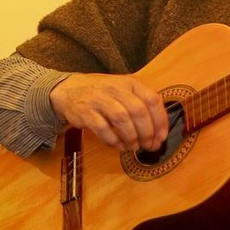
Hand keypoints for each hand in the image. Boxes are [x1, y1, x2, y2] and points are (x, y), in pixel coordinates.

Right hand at [50, 72, 169, 153]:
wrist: (68, 89)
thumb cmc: (102, 93)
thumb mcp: (123, 91)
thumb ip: (141, 106)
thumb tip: (158, 133)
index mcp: (130, 83)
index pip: (152, 100)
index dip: (160, 121)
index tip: (161, 137)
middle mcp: (116, 88)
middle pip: (138, 111)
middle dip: (147, 133)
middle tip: (148, 146)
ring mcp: (99, 99)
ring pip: (122, 119)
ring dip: (131, 137)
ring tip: (133, 147)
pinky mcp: (86, 112)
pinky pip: (103, 128)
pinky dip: (113, 140)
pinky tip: (118, 146)